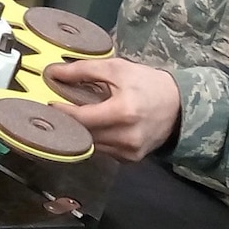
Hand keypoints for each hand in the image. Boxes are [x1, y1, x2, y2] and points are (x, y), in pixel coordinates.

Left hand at [46, 57, 182, 161]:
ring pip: (91, 144)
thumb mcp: (117, 69)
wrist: (179, 106)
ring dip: (81, 132)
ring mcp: (129, 152)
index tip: (48, 103)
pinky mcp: (131, 160)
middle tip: (57, 109)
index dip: (62, 112)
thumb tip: (53, 73)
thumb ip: (83, 70)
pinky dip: (96, 138)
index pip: (81, 118)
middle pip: (84, 134)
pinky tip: (96, 126)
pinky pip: (103, 150)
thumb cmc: (147, 83)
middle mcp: (126, 137)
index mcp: (123, 112)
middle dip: (69, 122)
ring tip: (77, 116)